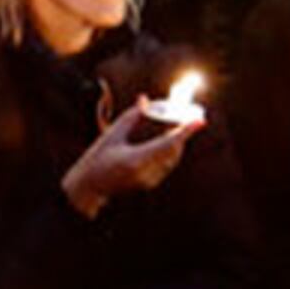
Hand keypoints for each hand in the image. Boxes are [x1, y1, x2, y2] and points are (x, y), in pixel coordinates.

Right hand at [63, 110, 194, 217]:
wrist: (89, 189)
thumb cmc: (96, 160)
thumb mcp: (111, 136)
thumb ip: (131, 117)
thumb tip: (145, 99)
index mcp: (135, 160)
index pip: (167, 144)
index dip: (186, 131)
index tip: (200, 121)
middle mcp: (146, 173)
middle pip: (174, 149)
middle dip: (181, 132)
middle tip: (187, 115)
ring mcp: (149, 181)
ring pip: (172, 157)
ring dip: (176, 140)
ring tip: (175, 124)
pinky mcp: (150, 184)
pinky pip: (166, 163)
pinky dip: (168, 149)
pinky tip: (164, 139)